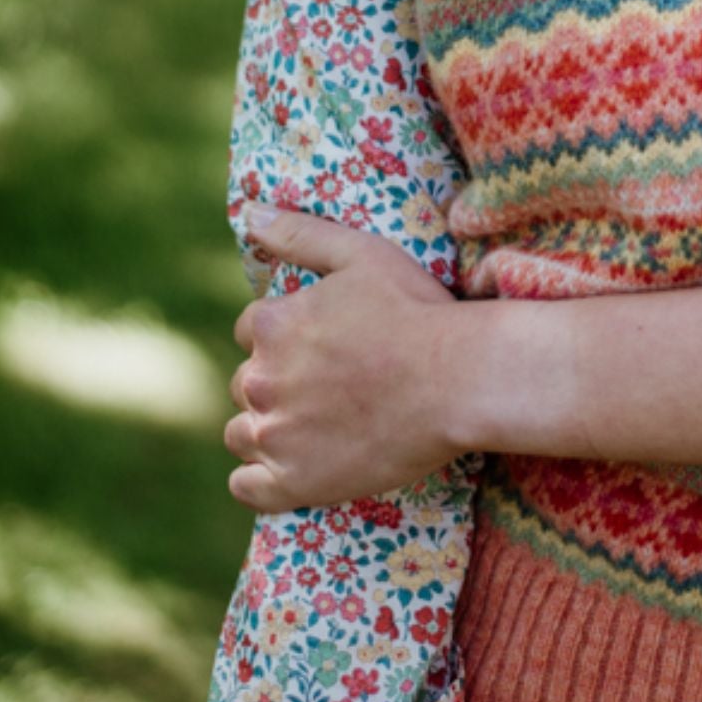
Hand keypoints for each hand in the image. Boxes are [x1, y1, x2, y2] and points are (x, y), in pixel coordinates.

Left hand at [224, 205, 465, 513]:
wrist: (459, 381)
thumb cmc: (416, 311)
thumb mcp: (362, 254)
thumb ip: (299, 233)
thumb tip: (250, 213)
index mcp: (271, 326)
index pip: (250, 330)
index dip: (285, 334)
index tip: (323, 343)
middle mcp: (260, 382)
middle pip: (246, 383)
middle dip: (277, 381)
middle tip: (329, 383)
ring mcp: (274, 437)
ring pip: (242, 433)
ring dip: (266, 427)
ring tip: (316, 423)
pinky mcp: (293, 484)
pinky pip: (248, 487)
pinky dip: (261, 478)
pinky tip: (293, 464)